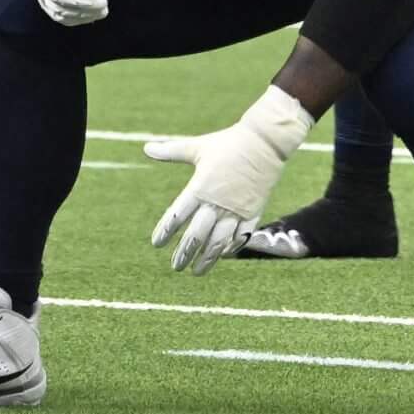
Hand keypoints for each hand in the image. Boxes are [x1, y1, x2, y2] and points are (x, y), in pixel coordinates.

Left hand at [145, 86, 313, 273]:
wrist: (266, 142)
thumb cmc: (230, 143)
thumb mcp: (199, 147)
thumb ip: (172, 151)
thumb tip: (146, 148)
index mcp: (200, 188)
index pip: (177, 216)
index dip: (165, 231)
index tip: (157, 244)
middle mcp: (216, 203)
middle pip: (196, 235)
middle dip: (184, 253)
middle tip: (176, 266)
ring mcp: (236, 209)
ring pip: (219, 241)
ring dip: (207, 258)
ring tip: (196, 271)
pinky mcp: (254, 211)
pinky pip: (242, 235)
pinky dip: (232, 248)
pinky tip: (223, 256)